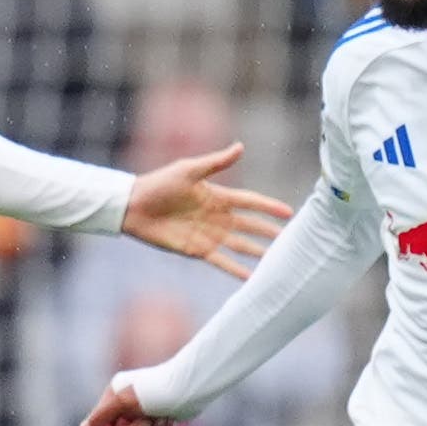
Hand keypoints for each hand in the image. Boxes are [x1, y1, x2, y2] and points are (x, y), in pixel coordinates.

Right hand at [80, 381, 173, 425]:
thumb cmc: (156, 391)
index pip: (100, 424)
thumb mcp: (124, 402)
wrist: (190, 388)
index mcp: (114, 396)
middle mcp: (126, 405)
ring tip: (162, 417)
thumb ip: (101, 417)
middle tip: (148, 420)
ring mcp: (142, 413)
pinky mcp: (158, 420)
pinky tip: (169, 420)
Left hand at [121, 144, 291, 276]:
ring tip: (278, 263)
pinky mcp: (197, 250)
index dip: (269, 207)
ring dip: (258, 253)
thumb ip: (216, 163)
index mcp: (218, 196)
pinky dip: (236, 270)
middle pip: (251, 226)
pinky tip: (251, 278)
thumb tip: (241, 147)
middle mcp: (218, 217)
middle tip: (294, 241)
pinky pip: (221, 261)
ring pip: (241, 246)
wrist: (133, 206)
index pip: (250, 202)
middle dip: (270, 233)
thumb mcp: (189, 170)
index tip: (290, 213)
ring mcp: (209, 235)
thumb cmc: (159, 184)